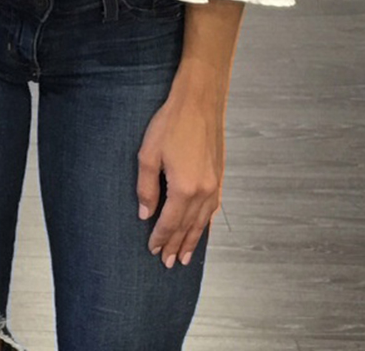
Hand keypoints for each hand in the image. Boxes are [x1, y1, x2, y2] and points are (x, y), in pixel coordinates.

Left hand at [136, 74, 224, 268]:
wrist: (199, 101)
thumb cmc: (171, 123)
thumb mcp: (148, 154)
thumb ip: (146, 187)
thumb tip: (145, 213)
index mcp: (184, 188)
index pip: (170, 222)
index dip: (160, 238)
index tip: (152, 250)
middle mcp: (203, 191)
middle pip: (188, 227)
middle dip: (176, 245)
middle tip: (168, 263)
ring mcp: (214, 184)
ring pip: (202, 221)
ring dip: (193, 239)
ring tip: (185, 255)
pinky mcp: (219, 175)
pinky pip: (213, 208)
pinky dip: (205, 223)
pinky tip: (201, 228)